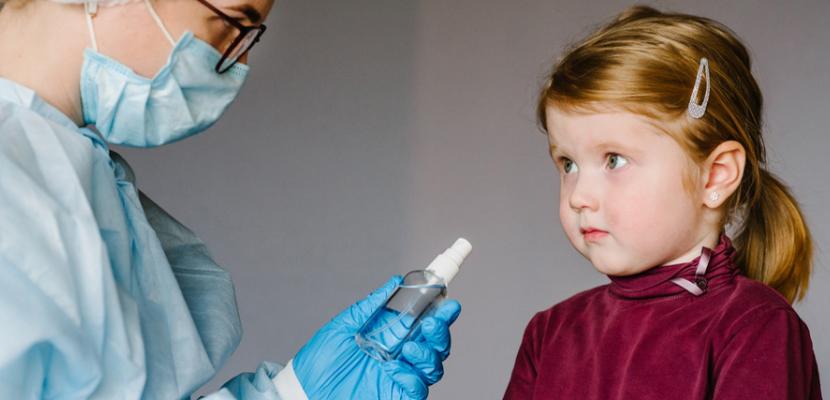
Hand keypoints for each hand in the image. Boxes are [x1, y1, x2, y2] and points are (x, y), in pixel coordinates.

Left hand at [291, 276, 461, 398]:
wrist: (304, 390)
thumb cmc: (320, 360)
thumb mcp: (345, 325)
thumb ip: (372, 306)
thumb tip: (395, 282)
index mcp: (391, 336)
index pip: (424, 322)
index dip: (440, 312)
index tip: (448, 300)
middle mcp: (400, 355)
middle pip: (435, 343)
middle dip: (441, 330)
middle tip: (434, 320)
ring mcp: (399, 376)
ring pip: (433, 366)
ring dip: (428, 352)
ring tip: (409, 346)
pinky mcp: (395, 395)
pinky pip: (418, 389)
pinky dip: (413, 377)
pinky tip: (395, 368)